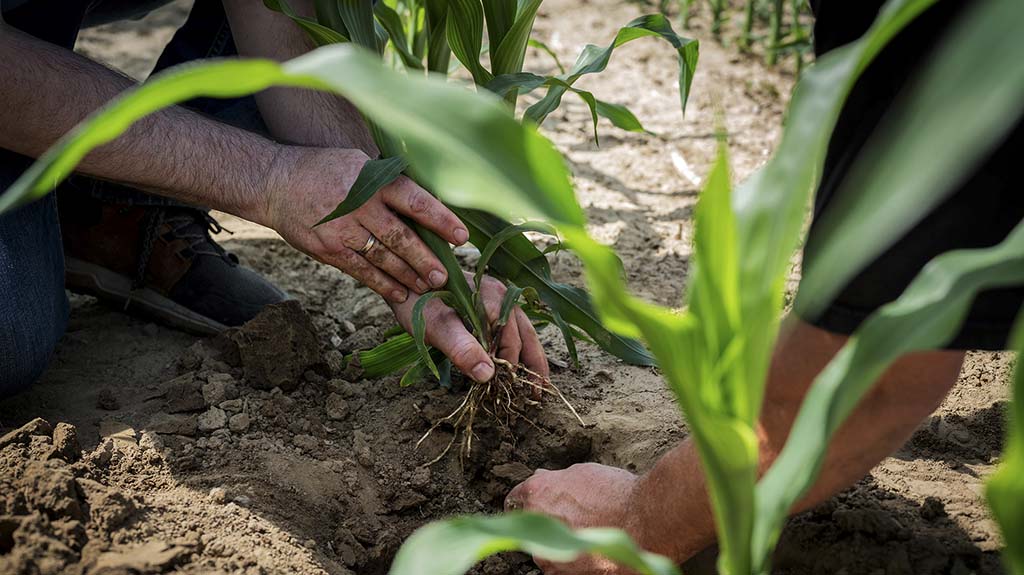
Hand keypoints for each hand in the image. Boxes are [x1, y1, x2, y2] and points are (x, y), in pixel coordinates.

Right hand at [261, 146, 468, 302]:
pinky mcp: (329, 250)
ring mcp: (343, 230)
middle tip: (445, 277)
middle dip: (426, 259)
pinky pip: (361, 271)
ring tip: (428, 287)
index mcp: (373, 181)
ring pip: (383, 258)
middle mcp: (360, 206)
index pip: (415, 201)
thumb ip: (389, 183)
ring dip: (408, 275)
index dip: (441, 220)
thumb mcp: (359, 164)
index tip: (462, 236)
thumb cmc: (327, 171)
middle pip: (401, 237)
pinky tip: (400, 292)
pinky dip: (383, 284)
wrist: (276, 182)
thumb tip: (428, 203)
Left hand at [390, 274, 549, 383]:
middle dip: (534, 366)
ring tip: (538, 385)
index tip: (505, 390)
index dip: (510, 367)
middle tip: (538, 395)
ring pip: (524, 332)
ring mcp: (499, 299)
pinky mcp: (491, 304)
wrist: (403, 279)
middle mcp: (502, 295)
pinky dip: (520, 350)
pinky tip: (518, 365)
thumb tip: (487, 375)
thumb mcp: (436, 328)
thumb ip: (461, 349)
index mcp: (493, 298)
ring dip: (532, 359)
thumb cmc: (417, 304)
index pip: (511, 340)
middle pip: (526, 336)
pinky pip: (513, 329)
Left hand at [505, 463, 640, 574]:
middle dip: (549, 522)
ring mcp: (547, 553)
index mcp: (537, 493)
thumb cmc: (618, 494)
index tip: (532, 504)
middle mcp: (535, 524)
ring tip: (590, 535)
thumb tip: (543, 480)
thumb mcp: (583, 473)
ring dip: (562, 544)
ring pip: (546, 549)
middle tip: (575, 519)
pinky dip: (572, 562)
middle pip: (532, 525)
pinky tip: (593, 553)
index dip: (526, 500)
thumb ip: (556, 481)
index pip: (515, 498)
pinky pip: (560, 567)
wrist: (645, 522)